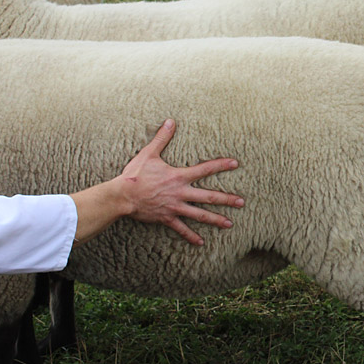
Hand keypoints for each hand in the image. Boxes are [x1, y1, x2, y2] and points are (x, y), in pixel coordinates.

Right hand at [118, 119, 244, 245]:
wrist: (121, 196)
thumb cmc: (135, 174)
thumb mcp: (149, 153)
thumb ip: (162, 138)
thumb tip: (170, 121)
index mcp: (179, 177)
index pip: (205, 169)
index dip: (221, 165)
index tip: (235, 163)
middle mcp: (180, 193)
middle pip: (208, 197)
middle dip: (226, 199)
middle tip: (241, 202)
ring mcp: (174, 207)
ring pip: (199, 215)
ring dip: (215, 219)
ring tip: (230, 224)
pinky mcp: (166, 218)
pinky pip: (181, 229)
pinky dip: (191, 236)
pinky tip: (201, 242)